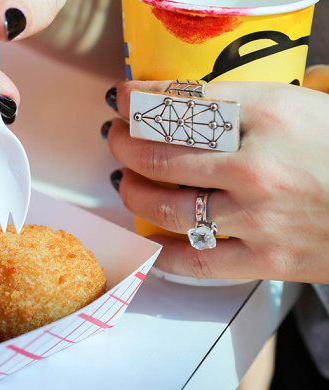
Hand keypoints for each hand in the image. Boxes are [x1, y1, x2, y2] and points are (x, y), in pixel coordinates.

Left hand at [104, 79, 328, 283]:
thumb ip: (250, 100)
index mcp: (271, 113)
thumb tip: (191, 101)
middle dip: (123, 143)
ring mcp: (257, 216)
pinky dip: (162, 253)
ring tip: (124, 181)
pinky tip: (146, 241)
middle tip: (113, 138)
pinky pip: (195, 261)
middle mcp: (256, 164)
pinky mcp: (265, 259)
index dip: (138, 99)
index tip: (120, 97)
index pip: (182, 103)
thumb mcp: (306, 103)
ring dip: (132, 191)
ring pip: (166, 207)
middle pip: (161, 154)